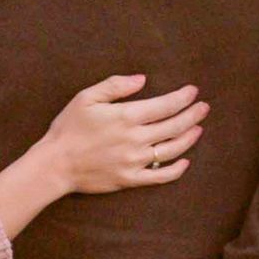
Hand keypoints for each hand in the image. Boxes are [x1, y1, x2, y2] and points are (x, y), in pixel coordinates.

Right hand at [44, 76, 206, 195]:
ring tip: (198, 128)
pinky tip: (185, 161)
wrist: (55, 164)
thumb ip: (115, 85)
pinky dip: (176, 169)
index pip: (166, 105)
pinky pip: (160, 176)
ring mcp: (134, 161)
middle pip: (174, 126)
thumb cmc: (68, 127)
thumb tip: (142, 79)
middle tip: (204, 107)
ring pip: (172, 150)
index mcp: (126, 116)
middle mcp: (135, 139)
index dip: (183, 97)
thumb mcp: (86, 97)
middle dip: (193, 115)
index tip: (193, 91)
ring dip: (189, 138)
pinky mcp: (130, 180)